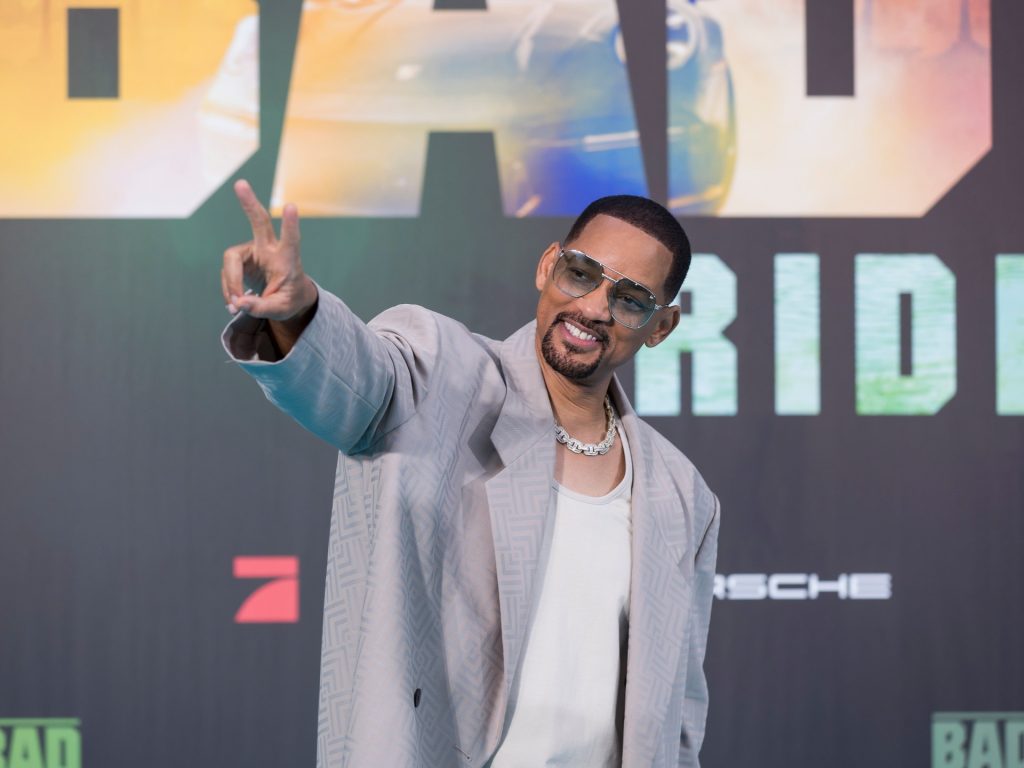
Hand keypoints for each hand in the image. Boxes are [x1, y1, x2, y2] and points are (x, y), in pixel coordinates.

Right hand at [221, 179, 315, 320]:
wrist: (287, 297)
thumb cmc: (289, 300)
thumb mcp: (281, 310)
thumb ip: (262, 308)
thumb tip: (240, 302)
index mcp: (287, 259)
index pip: (291, 240)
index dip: (290, 224)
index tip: (292, 206)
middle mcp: (269, 250)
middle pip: (259, 222)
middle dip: (249, 204)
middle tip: (240, 184)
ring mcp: (253, 251)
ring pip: (231, 260)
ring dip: (230, 284)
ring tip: (234, 306)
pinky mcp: (240, 258)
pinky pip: (227, 273)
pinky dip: (228, 290)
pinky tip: (235, 302)